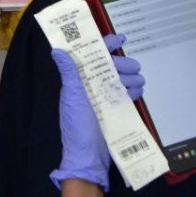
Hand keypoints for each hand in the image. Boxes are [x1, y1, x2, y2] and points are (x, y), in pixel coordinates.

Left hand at [48, 33, 144, 190]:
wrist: (88, 157)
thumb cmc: (77, 126)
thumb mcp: (73, 97)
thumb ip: (69, 73)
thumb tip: (57, 49)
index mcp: (78, 81)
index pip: (91, 57)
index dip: (105, 45)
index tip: (120, 39)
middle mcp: (90, 88)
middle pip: (110, 68)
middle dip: (123, 64)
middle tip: (135, 68)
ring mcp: (102, 100)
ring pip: (120, 81)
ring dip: (130, 78)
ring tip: (139, 81)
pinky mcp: (113, 112)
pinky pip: (125, 97)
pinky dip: (132, 92)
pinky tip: (138, 93)